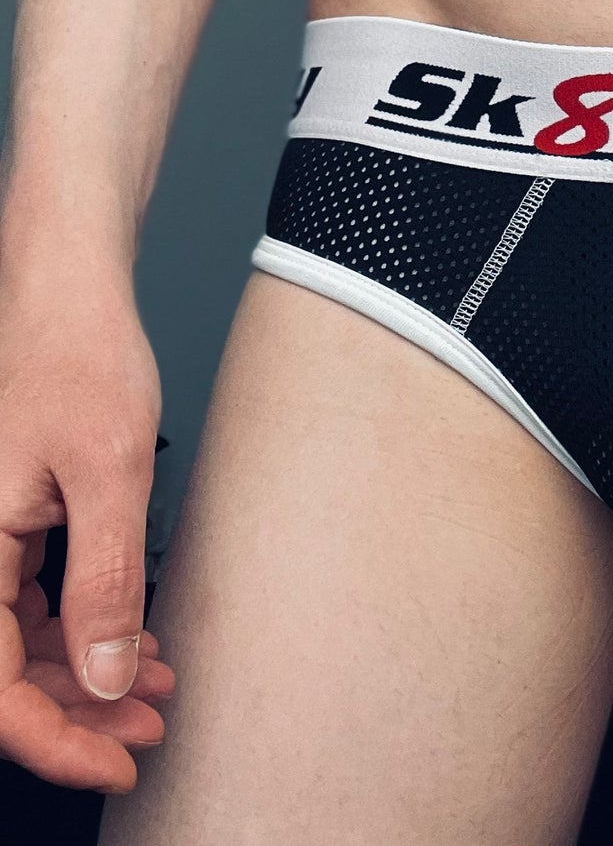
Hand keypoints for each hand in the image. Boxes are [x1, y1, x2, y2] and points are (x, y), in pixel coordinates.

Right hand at [0, 259, 175, 792]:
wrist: (69, 290)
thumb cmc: (80, 355)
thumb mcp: (111, 472)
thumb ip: (106, 578)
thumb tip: (101, 674)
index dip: (54, 741)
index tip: (115, 763)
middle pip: (6, 671)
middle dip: (81, 711)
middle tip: (150, 727)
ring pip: (22, 638)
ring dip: (87, 670)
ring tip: (157, 684)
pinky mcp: (11, 518)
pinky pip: (33, 597)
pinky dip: (84, 623)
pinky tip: (134, 634)